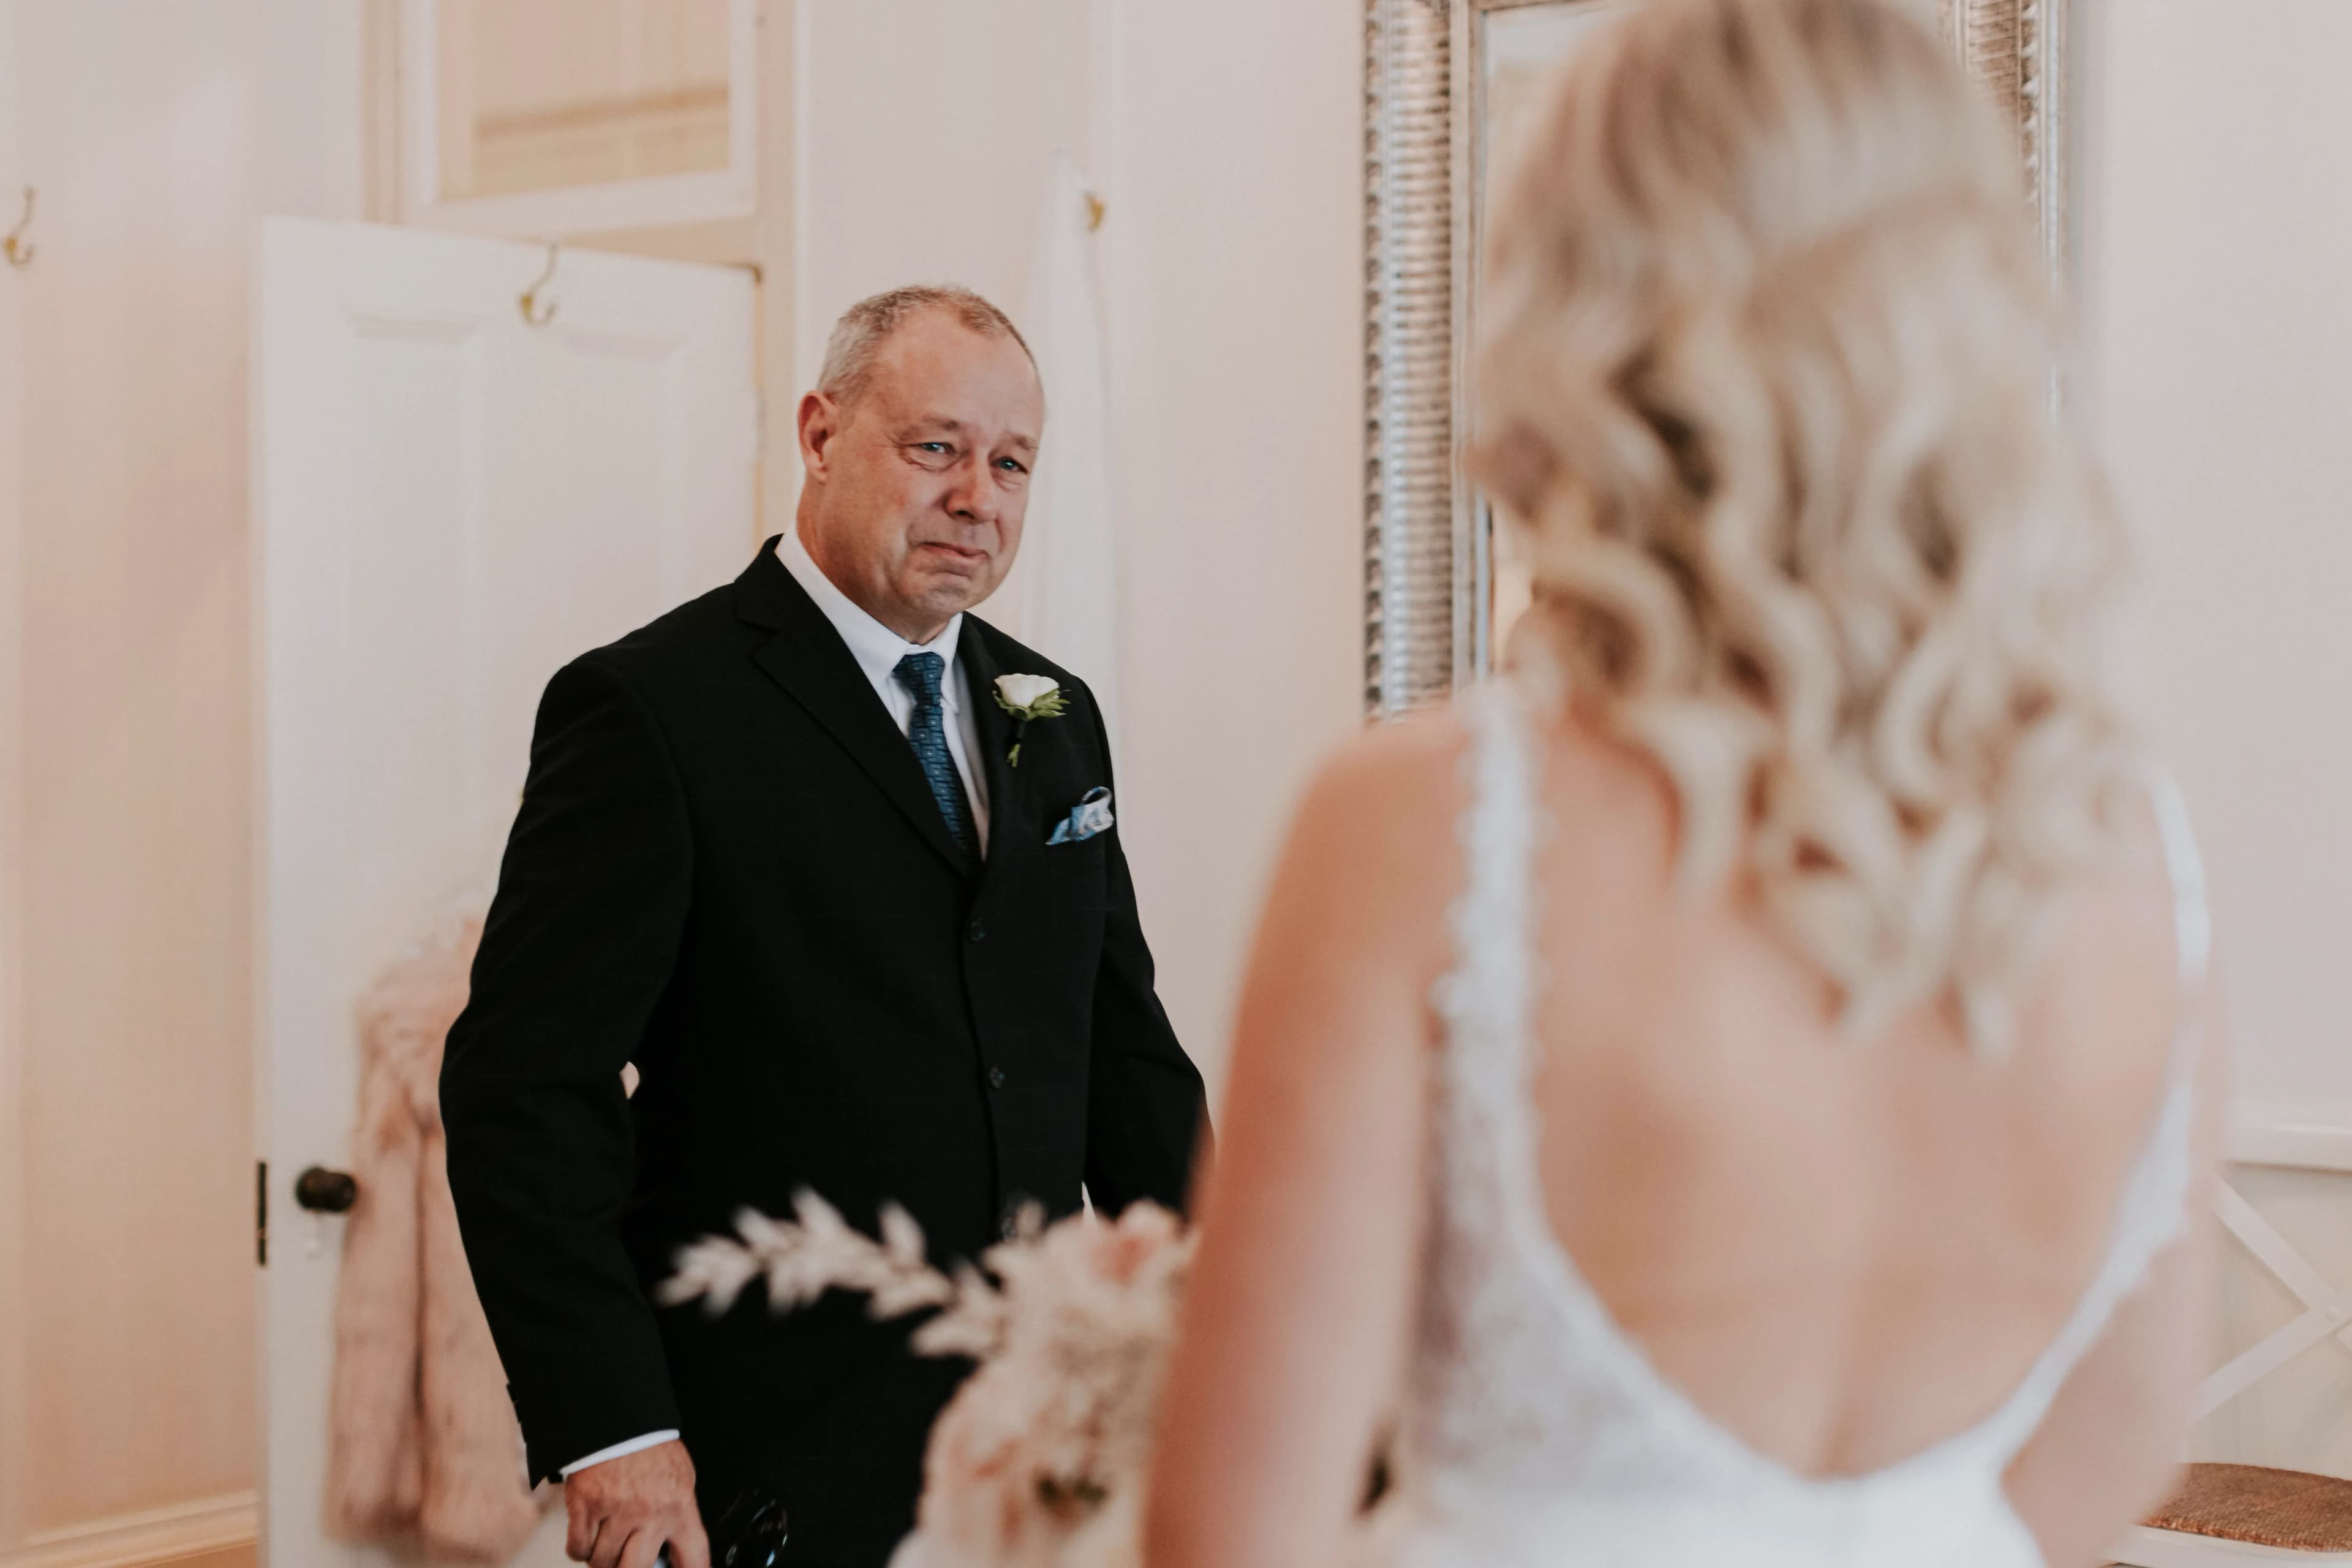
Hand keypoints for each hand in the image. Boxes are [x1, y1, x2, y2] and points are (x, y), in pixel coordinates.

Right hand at [564, 1440, 710, 1567]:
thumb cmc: (650, 1450)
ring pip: (603, 1562)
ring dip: (602, 1557)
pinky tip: (589, 1533)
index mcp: (679, 1506)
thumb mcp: (680, 1478)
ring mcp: (616, 1511)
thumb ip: (680, 1515)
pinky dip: (580, 1548)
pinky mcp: (586, 1506)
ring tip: (608, 1538)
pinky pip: (578, 1549)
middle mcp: (649, 1513)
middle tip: (626, 1559)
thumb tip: (676, 1548)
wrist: (618, 1419)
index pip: (694, 1555)